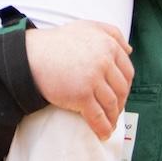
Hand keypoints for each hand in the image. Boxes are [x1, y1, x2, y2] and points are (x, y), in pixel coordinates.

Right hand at [25, 21, 133, 138]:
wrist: (32, 56)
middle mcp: (104, 61)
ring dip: (113, 118)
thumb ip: (111, 33)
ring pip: (112, 104)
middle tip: (115, 111)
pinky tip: (103, 133)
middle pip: (122, 89)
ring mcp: (93, 79)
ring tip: (110, 124)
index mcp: (108, 45)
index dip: (125, 86)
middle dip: (120, 103)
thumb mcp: (87, 27)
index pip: (128, 71)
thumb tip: (129, 50)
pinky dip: (103, 128)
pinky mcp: (82, 95)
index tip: (120, 94)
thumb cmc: (58, 42)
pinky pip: (98, 116)